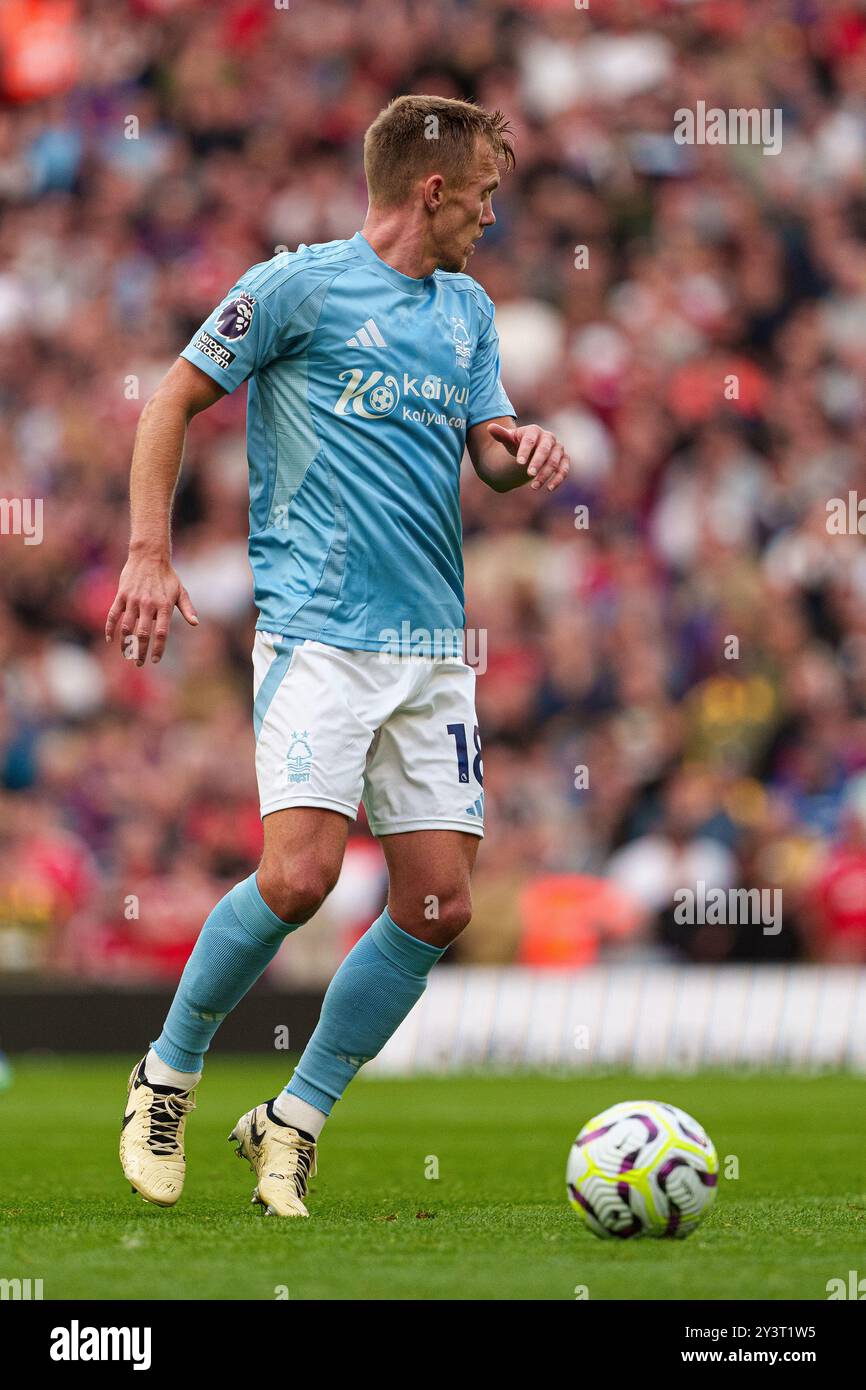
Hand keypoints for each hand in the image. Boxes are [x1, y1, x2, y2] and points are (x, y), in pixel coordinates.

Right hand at [105, 549, 198, 665]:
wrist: (149, 556)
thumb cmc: (167, 576)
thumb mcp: (181, 591)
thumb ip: (188, 608)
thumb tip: (195, 623)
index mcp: (164, 606)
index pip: (161, 633)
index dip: (158, 649)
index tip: (155, 660)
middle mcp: (148, 604)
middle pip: (143, 634)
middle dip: (140, 651)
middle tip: (139, 663)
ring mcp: (133, 600)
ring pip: (126, 627)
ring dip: (125, 643)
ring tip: (127, 654)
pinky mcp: (122, 595)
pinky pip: (113, 614)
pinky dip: (110, 628)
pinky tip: (110, 639)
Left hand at [486, 422, 570, 491]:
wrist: (531, 448)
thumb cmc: (518, 444)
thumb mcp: (509, 440)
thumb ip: (501, 435)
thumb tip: (489, 427)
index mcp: (534, 431)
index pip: (530, 440)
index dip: (525, 451)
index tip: (519, 463)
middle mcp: (549, 438)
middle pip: (545, 450)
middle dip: (537, 462)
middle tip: (528, 474)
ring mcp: (558, 448)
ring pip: (555, 461)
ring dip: (545, 474)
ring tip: (533, 487)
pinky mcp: (564, 459)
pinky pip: (564, 469)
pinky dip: (558, 479)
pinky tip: (549, 489)